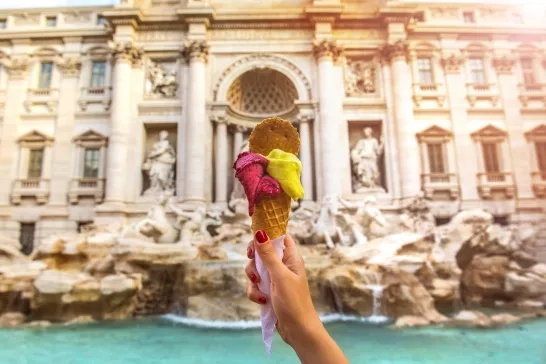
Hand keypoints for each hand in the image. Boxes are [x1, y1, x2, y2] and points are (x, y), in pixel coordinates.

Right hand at [245, 232, 320, 348]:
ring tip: (260, 290)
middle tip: (253, 265)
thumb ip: (268, 255)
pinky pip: (255, 285)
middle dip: (254, 260)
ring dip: (253, 279)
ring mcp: (275, 279)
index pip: (279, 236)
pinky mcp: (269, 292)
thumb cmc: (294, 301)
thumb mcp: (279, 276)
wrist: (297, 330)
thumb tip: (259, 232)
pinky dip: (255, 292)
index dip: (267, 233)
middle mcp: (283, 265)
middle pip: (262, 252)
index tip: (254, 237)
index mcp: (291, 257)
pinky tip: (262, 301)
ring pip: (256, 269)